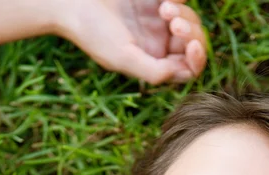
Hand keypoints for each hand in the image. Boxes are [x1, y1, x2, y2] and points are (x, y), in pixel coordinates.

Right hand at [64, 0, 206, 84]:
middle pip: (193, 44)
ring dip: (185, 14)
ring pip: (190, 20)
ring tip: (164, 8)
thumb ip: (151, 72)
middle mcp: (157, 44)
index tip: (191, 46)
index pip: (187, 70)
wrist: (72, 0)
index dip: (196, 60)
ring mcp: (158, 20)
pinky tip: (162, 1)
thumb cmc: (92, 30)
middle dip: (192, 33)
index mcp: (151, 64)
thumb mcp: (121, 57)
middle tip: (172, 22)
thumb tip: (180, 74)